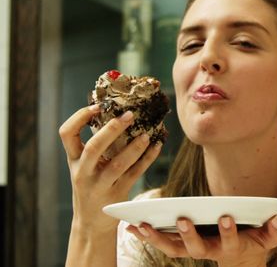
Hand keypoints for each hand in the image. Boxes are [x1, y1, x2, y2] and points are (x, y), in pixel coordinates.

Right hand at [59, 105, 162, 232]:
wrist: (91, 223)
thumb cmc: (91, 186)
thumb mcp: (84, 167)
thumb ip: (93, 147)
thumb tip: (117, 114)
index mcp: (74, 161)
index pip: (66, 134)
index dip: (80, 117)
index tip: (97, 106)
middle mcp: (83, 172)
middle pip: (94, 147)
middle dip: (112, 129)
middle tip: (129, 115)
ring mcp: (100, 185)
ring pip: (117, 164)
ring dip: (134, 147)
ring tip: (147, 134)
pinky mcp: (117, 195)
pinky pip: (135, 174)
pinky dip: (147, 159)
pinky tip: (157, 146)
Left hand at [126, 215, 276, 266]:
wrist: (241, 256)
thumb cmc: (255, 241)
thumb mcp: (270, 237)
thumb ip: (276, 231)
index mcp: (231, 248)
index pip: (229, 242)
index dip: (228, 232)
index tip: (227, 217)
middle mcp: (209, 251)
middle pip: (196, 249)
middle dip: (189, 236)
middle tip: (182, 220)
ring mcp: (193, 250)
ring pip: (173, 249)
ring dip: (157, 238)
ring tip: (142, 224)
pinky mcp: (180, 246)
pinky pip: (161, 243)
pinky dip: (146, 235)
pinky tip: (131, 225)